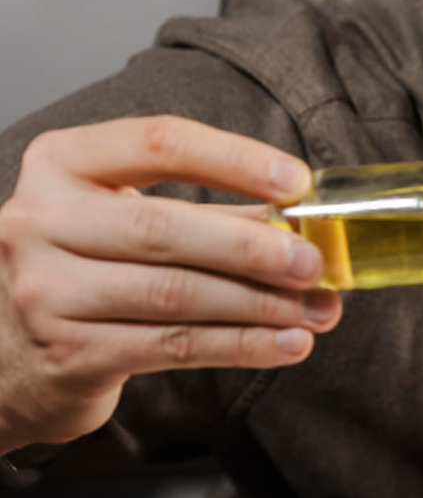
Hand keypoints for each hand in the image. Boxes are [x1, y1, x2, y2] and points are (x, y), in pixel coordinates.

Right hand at [0, 115, 341, 450]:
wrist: (8, 354)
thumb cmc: (84, 269)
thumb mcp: (127, 220)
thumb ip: (213, 214)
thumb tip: (304, 224)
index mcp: (64, 164)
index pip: (161, 143)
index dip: (238, 160)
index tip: (299, 184)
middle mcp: (42, 220)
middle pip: (166, 227)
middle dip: (253, 247)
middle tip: (315, 263)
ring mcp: (47, 290)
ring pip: (175, 294)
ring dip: (260, 304)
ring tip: (318, 311)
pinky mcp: (69, 353)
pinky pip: (173, 347)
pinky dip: (241, 346)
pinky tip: (287, 344)